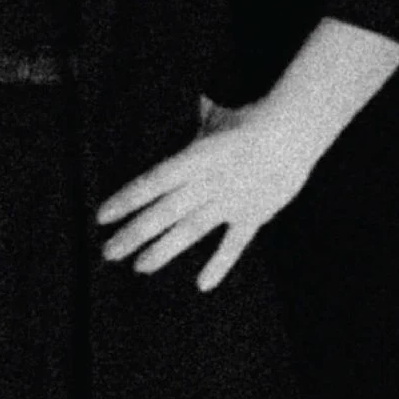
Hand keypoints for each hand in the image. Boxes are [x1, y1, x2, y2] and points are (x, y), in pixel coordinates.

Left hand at [97, 100, 318, 290]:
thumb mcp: (213, 116)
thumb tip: (166, 113)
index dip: (127, 199)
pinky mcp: (254, 215)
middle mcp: (209, 182)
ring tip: (139, 266)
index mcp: (196, 156)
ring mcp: (231, 201)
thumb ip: (190, 128)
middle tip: (109, 251)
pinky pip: (234, 244)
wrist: (295, 131)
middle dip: (135, 233)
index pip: (153, 181)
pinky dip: (219, 264)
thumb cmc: (250, 118)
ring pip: (191, 230)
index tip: (103, 216)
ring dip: (164, 250)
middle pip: (165, 211)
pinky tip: (201, 284)